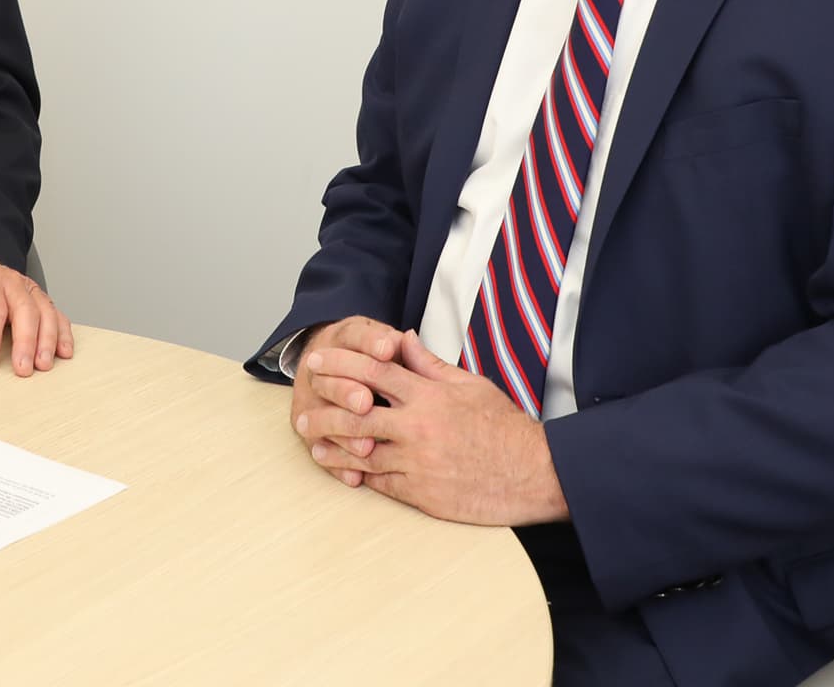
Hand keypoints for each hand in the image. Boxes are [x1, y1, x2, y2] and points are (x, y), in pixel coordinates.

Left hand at [0, 255, 73, 375]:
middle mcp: (11, 280)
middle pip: (25, 309)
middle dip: (26, 341)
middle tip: (23, 369)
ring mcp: (28, 288)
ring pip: (45, 311)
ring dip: (48, 340)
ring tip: (43, 365)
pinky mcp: (39, 298)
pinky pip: (56, 313)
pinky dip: (63, 333)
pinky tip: (63, 352)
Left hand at [295, 330, 568, 525]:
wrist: (533, 473)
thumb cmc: (503, 426)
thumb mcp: (470, 384)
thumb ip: (429, 364)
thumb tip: (401, 340)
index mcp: (429, 395)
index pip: (372, 372)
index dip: (340, 364)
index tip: (317, 360)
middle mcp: (418, 427)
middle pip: (355, 414)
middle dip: (323, 409)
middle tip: (300, 410)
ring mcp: (417, 462)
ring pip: (361, 452)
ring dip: (331, 446)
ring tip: (311, 442)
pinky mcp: (421, 493)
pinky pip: (379, 483)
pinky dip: (357, 475)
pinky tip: (342, 470)